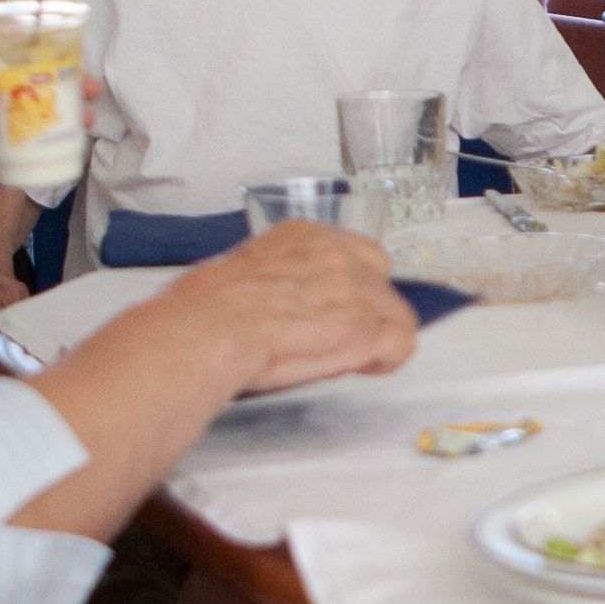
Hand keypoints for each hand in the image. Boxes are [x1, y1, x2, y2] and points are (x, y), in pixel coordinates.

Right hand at [160, 220, 419, 394]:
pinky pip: (400, 343)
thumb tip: (286, 300)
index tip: (336, 308)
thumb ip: (279, 276)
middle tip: (342, 338)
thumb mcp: (241, 269)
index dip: (352, 286)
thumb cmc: (204, 309)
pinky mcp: (364, 327)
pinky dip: (387, 360)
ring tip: (346, 358)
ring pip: (395, 314)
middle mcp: (336, 254)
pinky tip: (365, 368)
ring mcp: (354, 289)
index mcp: (304, 235)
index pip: (355, 254)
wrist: (206, 331)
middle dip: (368, 311)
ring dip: (376, 338)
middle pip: (380, 282)